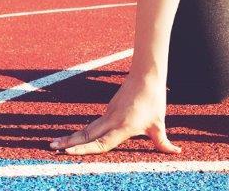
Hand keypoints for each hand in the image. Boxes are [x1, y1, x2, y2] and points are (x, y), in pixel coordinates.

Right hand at [49, 76, 181, 154]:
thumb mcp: (159, 124)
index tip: (69, 152)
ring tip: (54, 144)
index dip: (85, 149)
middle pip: (86, 134)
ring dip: (71, 137)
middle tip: (51, 148)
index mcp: (124, 126)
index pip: (101, 142)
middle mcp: (111, 120)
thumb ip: (163, 142)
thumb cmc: (153, 99)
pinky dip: (81, 133)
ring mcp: (108, 114)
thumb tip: (176, 152)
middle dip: (68, 142)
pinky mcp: (108, 110)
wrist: (146, 75)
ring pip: (86, 129)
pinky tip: (71, 139)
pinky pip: (93, 125)